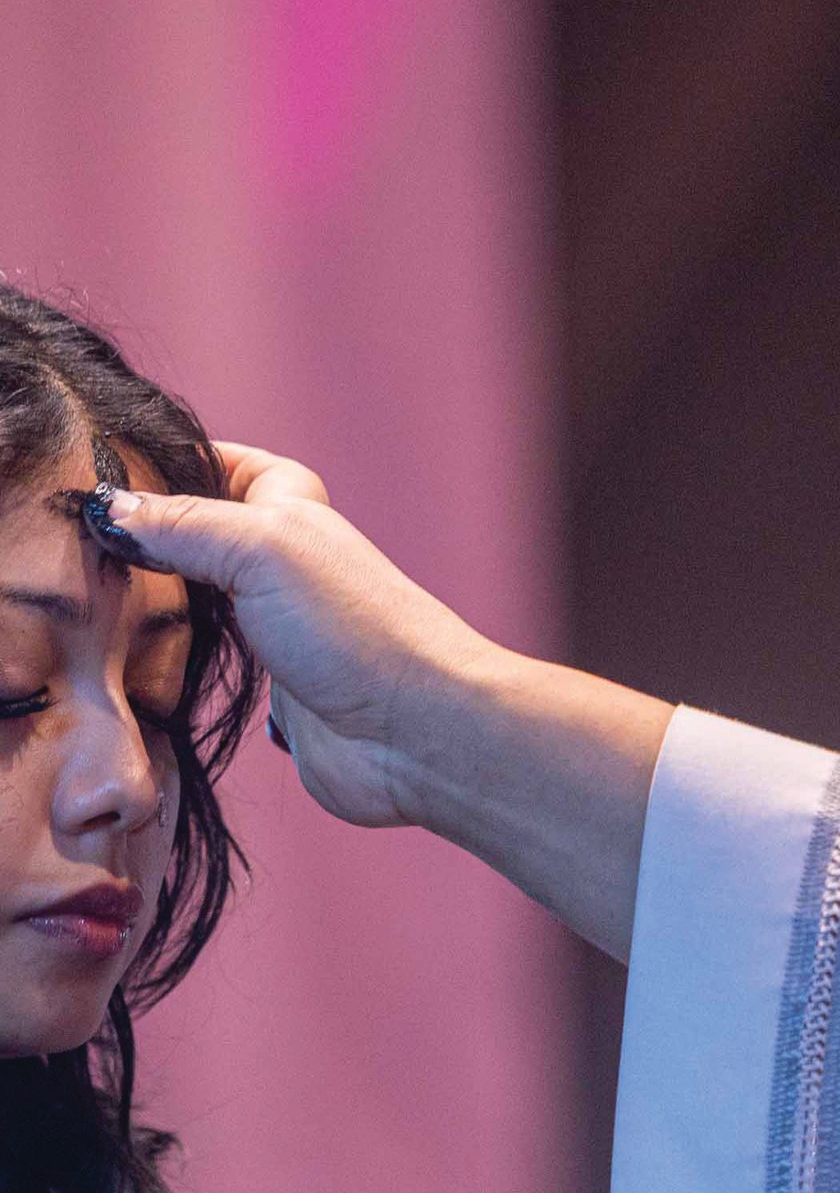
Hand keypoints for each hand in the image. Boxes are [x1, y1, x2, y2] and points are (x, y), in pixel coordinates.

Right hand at [95, 443, 494, 829]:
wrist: (415, 734)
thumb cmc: (356, 628)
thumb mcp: (262, 547)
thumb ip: (184, 524)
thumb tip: (106, 509)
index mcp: (292, 513)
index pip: (229, 466)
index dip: (175, 458)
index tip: (106, 465)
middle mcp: (284, 569)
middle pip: (201, 539)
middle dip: (144, 540)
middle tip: (71, 542)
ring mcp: (278, 635)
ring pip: (199, 609)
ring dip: (152, 609)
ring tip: (84, 600)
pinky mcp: (273, 697)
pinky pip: (211, 676)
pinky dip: (173, 672)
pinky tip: (126, 666)